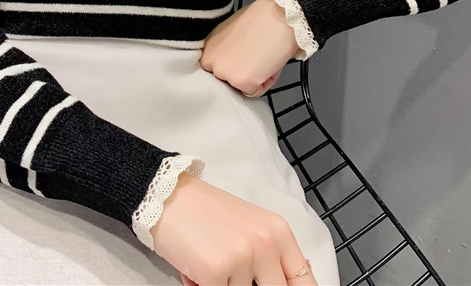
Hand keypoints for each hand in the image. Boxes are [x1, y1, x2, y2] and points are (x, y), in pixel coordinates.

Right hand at [152, 172, 317, 285]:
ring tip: (207, 265)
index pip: (305, 281)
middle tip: (229, 273)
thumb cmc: (204, 211)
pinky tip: (194, 270)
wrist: (165, 194)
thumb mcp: (248, 228)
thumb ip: (269, 258)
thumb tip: (279, 284)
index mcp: (278, 232)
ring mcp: (242, 258)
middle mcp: (266, 244)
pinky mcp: (216, 271)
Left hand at [199, 0, 300, 98]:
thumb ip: (225, 51)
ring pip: (240, 87)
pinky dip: (265, 83)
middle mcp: (211, 62)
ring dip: (254, 79)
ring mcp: (225, 73)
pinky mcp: (241, 82)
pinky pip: (255, 92)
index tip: (241, 60)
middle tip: (256, 57)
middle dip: (241, 73)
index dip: (232, 65)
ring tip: (264, 58)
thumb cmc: (260, 19)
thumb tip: (232, 61)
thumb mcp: (231, 34)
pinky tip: (269, 64)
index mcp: (208, 48)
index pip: (214, 69)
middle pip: (226, 80)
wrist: (278, 17)